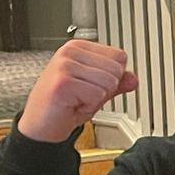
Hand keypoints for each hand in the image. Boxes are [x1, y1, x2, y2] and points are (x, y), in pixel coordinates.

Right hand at [15, 39, 138, 142]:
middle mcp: (70, 52)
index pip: (119, 56)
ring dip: (97, 99)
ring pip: (109, 81)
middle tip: (82, 95)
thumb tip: (133, 78)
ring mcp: (64, 65)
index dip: (113, 77)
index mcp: (78, 47)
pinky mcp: (63, 82)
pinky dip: (89, 106)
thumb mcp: (97, 91)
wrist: (41, 127)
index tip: (91, 85)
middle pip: (117, 68)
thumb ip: (116, 82)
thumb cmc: (64, 107)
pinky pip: (97, 95)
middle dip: (105, 89)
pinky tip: (71, 105)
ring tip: (77, 100)